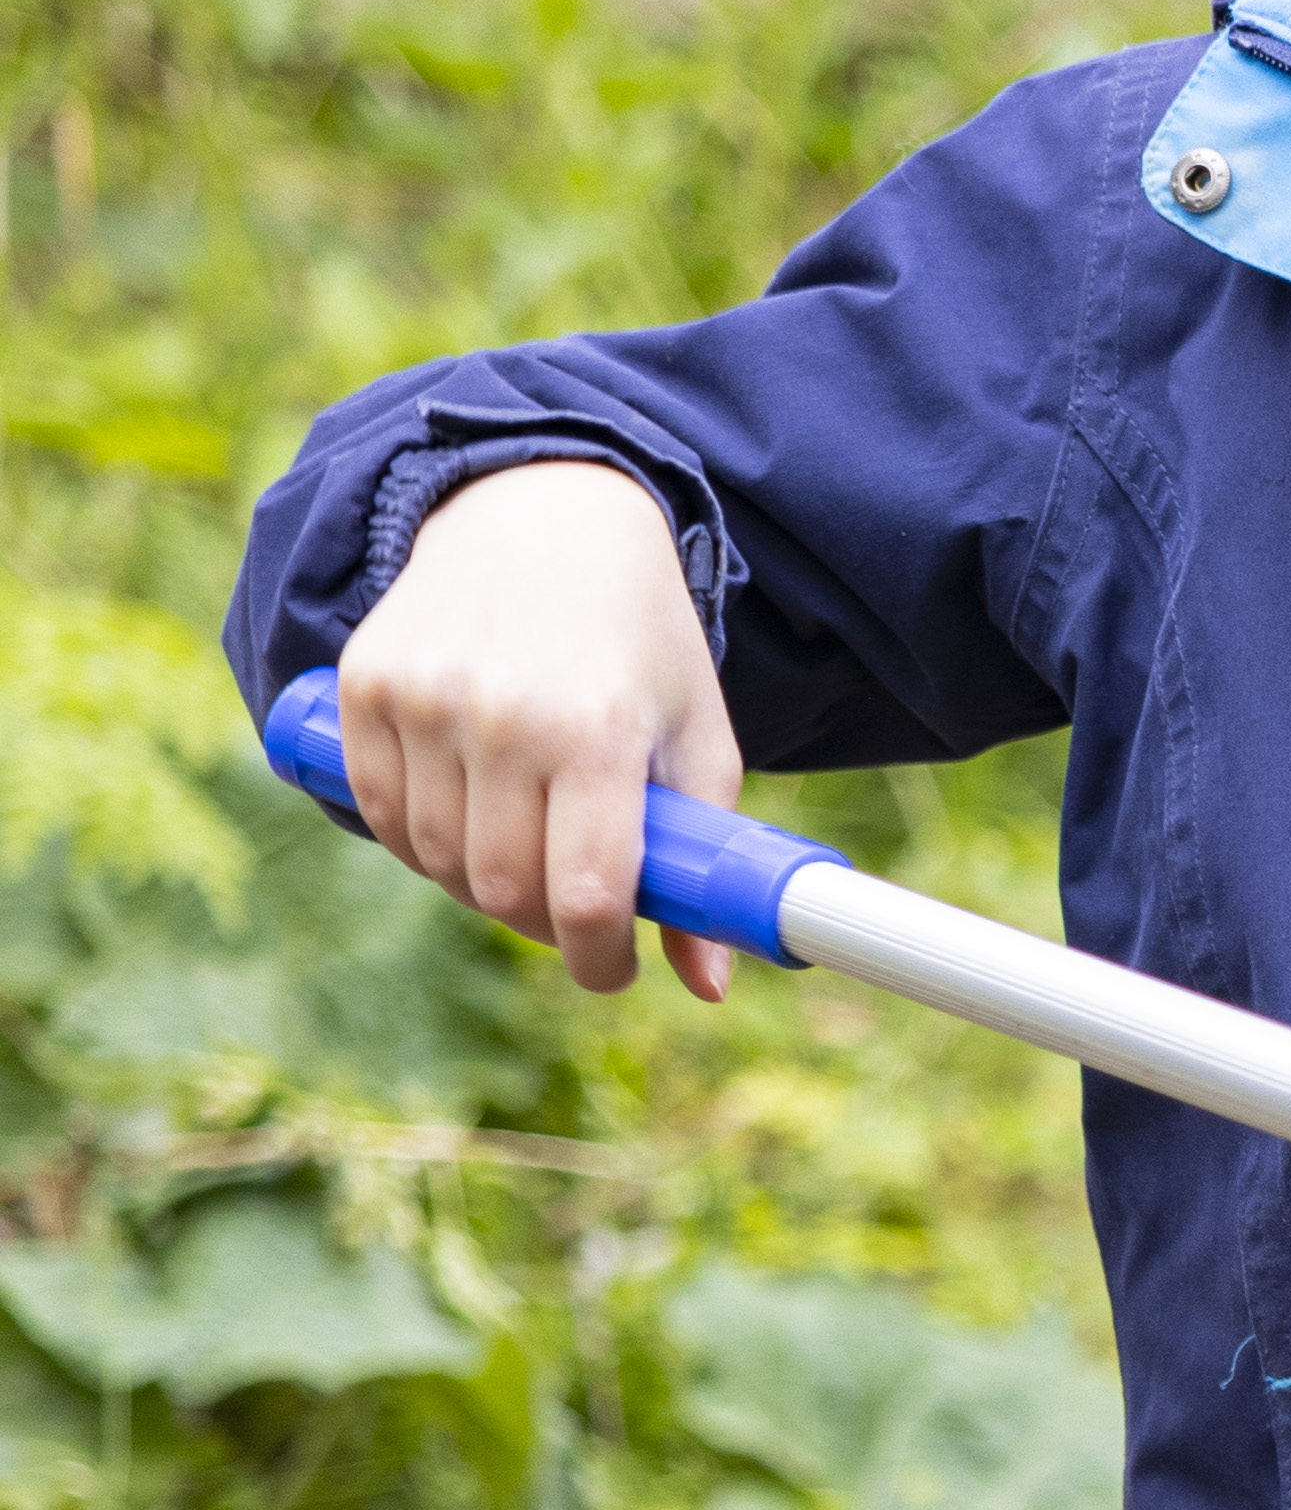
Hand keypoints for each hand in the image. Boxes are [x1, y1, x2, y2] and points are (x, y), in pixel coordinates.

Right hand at [328, 460, 740, 997]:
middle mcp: (503, 714)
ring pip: (433, 859)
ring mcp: (423, 698)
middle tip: (572, 908)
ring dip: (478, 882)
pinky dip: (415, 839)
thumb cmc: (638, 646)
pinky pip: (375, 810)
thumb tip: (707, 987)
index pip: (583, 892)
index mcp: (600, 730)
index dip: (598, 958)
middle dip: (542, 924)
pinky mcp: (364, 685)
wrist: (542, 521)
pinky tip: (462, 817)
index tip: (612, 971)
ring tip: (523, 849)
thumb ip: (704, 864)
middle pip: (501, 888)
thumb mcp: (698, 738)